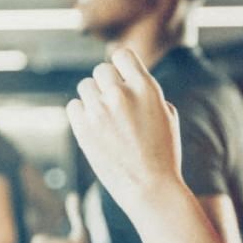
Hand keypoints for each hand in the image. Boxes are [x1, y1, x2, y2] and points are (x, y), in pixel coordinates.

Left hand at [66, 48, 182, 213]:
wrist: (150, 188)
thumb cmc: (163, 153)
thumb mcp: (167, 115)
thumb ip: (147, 93)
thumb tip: (129, 81)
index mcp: (146, 88)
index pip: (122, 55)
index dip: (122, 66)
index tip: (123, 79)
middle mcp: (121, 94)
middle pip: (101, 70)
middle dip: (107, 84)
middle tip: (114, 104)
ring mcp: (100, 111)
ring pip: (85, 86)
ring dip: (93, 97)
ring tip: (105, 118)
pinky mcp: (83, 128)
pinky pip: (74, 106)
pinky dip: (81, 113)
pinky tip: (94, 127)